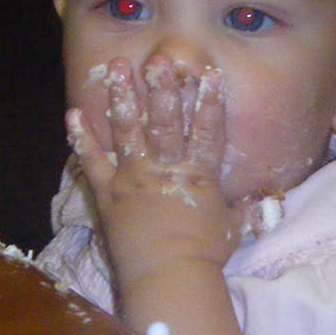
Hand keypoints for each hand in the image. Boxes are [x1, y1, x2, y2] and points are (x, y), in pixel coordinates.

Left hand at [68, 57, 239, 290]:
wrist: (168, 275)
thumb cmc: (204, 255)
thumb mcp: (231, 228)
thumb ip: (241, 208)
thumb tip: (262, 200)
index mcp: (199, 175)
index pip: (207, 130)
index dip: (210, 100)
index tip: (209, 73)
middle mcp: (165, 168)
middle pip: (164, 120)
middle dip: (162, 87)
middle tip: (158, 59)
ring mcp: (133, 178)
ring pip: (127, 130)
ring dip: (121, 96)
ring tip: (116, 67)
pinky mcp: (108, 194)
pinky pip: (92, 161)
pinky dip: (82, 138)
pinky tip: (72, 114)